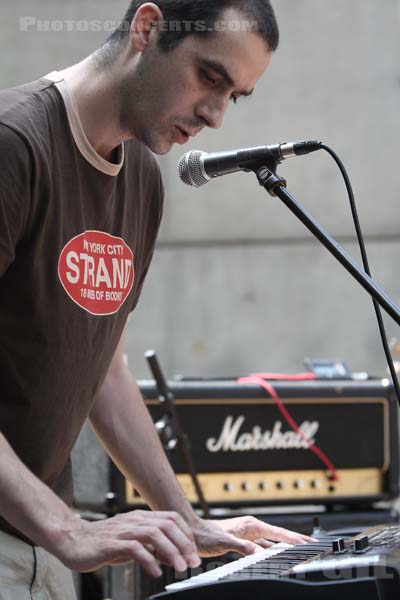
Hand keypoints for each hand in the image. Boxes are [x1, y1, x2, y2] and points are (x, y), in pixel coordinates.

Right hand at [54, 510, 200, 576]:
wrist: (74, 541)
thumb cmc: (104, 543)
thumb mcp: (133, 543)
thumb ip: (152, 547)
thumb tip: (174, 557)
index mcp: (141, 518)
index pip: (172, 518)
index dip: (186, 534)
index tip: (194, 553)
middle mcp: (135, 520)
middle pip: (167, 524)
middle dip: (183, 543)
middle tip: (191, 563)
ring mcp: (123, 530)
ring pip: (154, 533)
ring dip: (170, 551)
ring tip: (178, 567)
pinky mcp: (111, 543)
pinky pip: (134, 548)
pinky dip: (148, 560)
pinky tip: (155, 571)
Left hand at [191, 516, 314, 557]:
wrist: (194, 532)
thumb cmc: (207, 535)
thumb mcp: (226, 542)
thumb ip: (244, 547)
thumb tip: (259, 553)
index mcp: (252, 526)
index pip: (279, 533)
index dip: (294, 538)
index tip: (309, 542)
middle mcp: (252, 528)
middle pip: (279, 536)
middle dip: (295, 540)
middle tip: (312, 545)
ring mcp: (249, 534)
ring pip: (272, 542)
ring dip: (285, 546)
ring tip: (299, 550)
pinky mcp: (244, 541)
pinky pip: (263, 546)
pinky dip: (273, 550)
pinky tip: (277, 555)